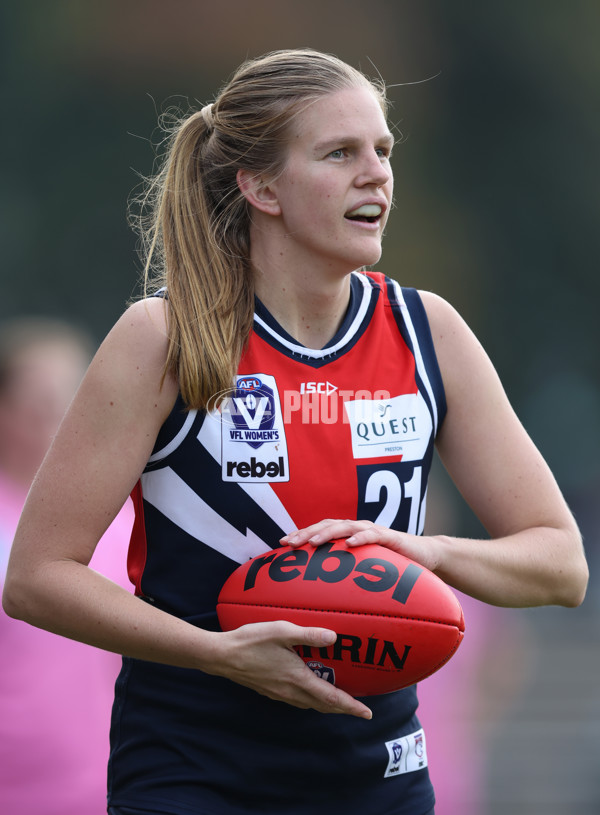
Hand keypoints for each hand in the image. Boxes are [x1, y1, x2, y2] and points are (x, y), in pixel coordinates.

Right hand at [211, 620, 372, 718]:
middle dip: (343, 709)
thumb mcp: (281, 631)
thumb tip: (334, 637)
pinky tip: (310, 690)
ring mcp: (279, 694)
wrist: (222, 656)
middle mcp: (290, 691)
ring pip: (310, 705)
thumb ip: (308, 635)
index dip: (351, 706)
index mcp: (297, 679)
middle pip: (322, 706)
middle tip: (359, 709)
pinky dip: (311, 700)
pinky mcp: (270, 691)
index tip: (367, 713)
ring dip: (327, 705)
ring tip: (339, 700)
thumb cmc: (251, 641)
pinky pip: (297, 701)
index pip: (330, 698)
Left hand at [281, 519, 442, 572]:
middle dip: (306, 533)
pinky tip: (350, 543)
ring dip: (328, 533)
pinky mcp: (390, 537)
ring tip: (313, 542)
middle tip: (288, 544)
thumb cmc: (392, 567)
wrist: (426, 557)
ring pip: (346, 527)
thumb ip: (347, 579)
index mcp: (348, 536)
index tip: (280, 545)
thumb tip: (320, 600)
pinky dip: (361, 537)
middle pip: (326, 526)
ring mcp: (373, 531)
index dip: (300, 535)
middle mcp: (357, 530)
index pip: (319, 531)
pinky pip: (374, 535)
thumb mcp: (365, 573)